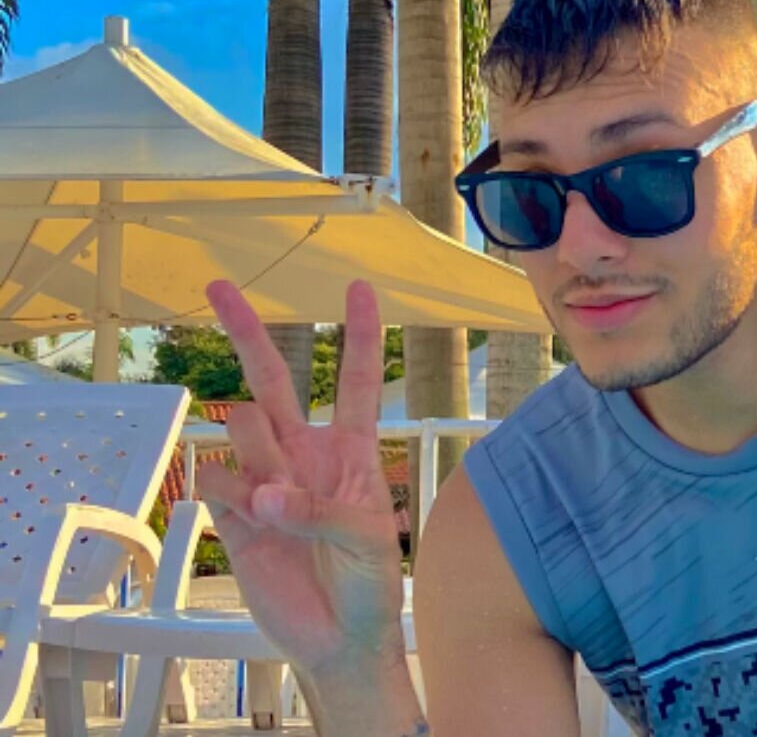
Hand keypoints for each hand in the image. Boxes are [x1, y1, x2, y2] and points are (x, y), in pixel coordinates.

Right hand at [196, 280, 405, 680]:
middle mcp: (304, 455)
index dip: (359, 335)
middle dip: (247, 332)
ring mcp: (265, 480)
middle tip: (218, 286)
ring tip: (278, 507)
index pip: (355, 382)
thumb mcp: (368, 541)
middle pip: (272, 380)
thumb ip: (321, 511)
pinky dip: (231, 498)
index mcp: (351, 451)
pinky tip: (252, 523)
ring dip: (257, 458)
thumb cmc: (371, 585)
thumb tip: (266, 494)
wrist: (339, 641)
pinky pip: (215, 482)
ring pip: (243, 431)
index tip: (359, 287)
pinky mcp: (232, 514)